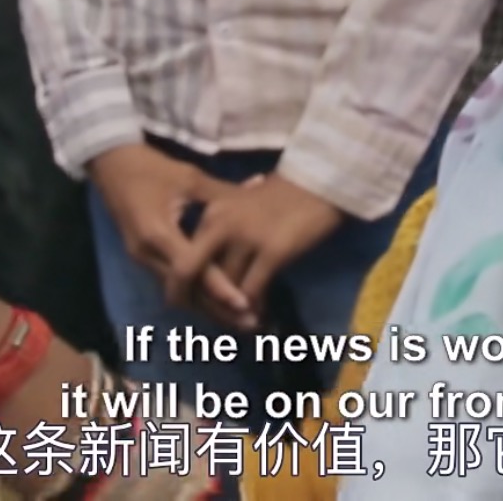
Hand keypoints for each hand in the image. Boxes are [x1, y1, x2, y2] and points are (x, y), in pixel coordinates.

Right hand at [88, 144, 248, 307]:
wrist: (111, 165)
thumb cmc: (150, 168)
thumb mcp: (189, 178)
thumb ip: (223, 194)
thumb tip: (259, 190)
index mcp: (158, 233)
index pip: (194, 269)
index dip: (219, 289)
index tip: (246, 304)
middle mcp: (147, 254)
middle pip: (186, 292)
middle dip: (217, 309)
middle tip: (250, 322)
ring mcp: (142, 259)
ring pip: (179, 292)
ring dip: (207, 307)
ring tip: (239, 319)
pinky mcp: (144, 259)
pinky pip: (173, 283)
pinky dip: (196, 294)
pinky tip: (219, 301)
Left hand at [171, 174, 343, 331]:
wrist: (319, 181)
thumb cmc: (281, 195)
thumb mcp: (239, 206)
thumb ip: (221, 235)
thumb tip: (212, 273)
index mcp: (211, 215)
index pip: (185, 257)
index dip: (183, 284)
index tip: (190, 302)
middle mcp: (221, 225)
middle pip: (193, 274)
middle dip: (197, 302)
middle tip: (209, 319)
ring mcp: (246, 238)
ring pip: (224, 288)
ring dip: (229, 310)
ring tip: (238, 322)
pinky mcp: (273, 251)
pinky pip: (252, 291)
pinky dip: (252, 308)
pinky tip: (257, 316)